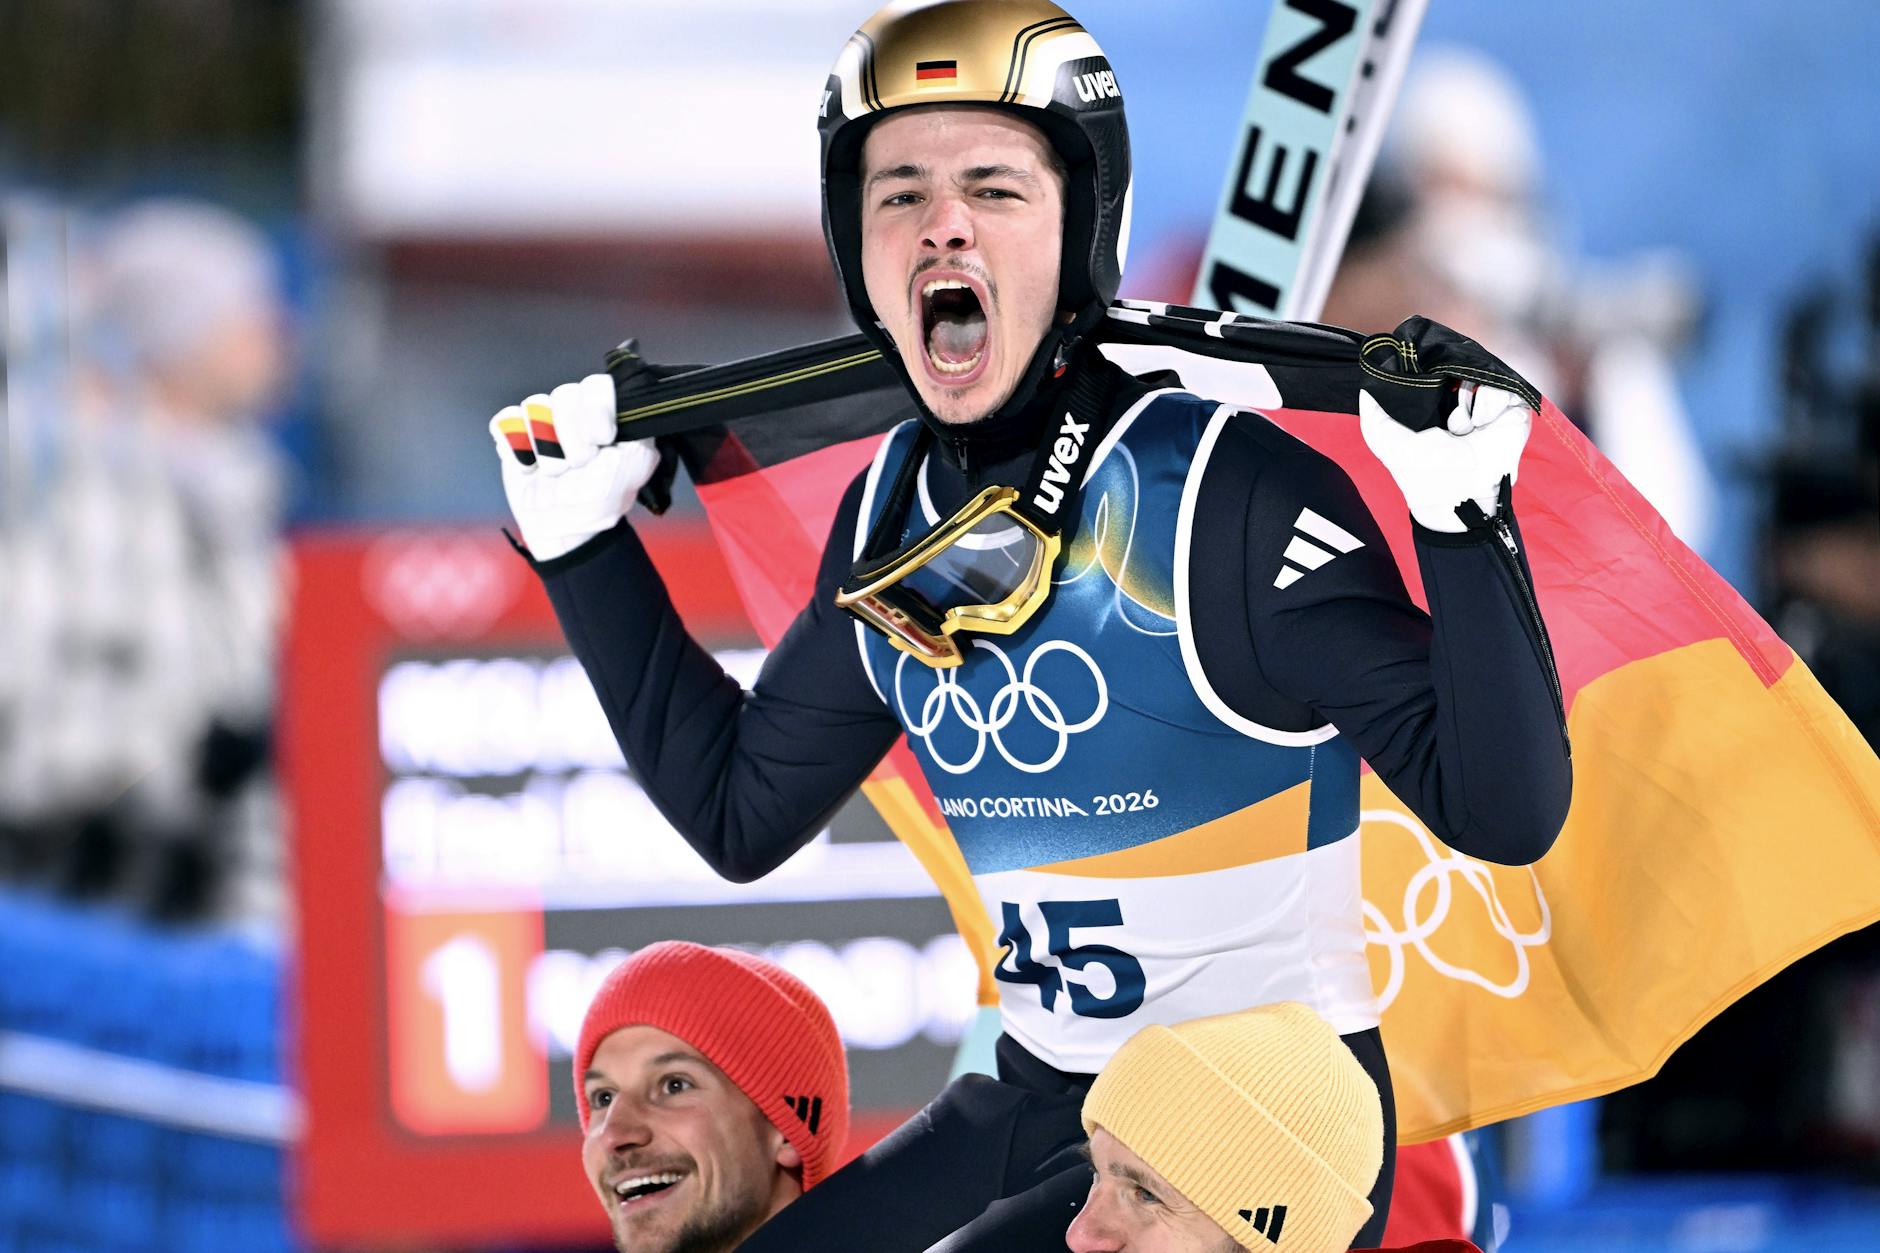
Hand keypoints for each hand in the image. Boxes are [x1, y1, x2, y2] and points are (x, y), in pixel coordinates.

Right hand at [490, 373, 659, 560]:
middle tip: (579, 466)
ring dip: (545, 447)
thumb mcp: (633, 470)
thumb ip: (635, 432)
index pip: (597, 385)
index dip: (596, 409)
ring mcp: (542, 421)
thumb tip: (627, 406)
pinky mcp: (513, 435)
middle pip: (564, 394)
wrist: (564, 532)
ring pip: (535, 406)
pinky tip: (528, 468)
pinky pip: (505, 421)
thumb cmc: (601, 501)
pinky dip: (515, 446)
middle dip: (571, 437)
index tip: (602, 439)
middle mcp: (574, 411)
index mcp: (605, 414)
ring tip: (555, 473)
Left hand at [1359, 382, 1533, 532]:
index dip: (1431, 369)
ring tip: (1460, 427)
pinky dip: (1488, 405)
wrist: (1457, 494)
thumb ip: (1374, 421)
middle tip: (1443, 405)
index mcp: (1440, 408)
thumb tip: (1365, 392)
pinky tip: (1479, 425)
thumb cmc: (1423, 475)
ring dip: (1466, 401)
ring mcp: (1490, 407)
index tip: (1424, 373)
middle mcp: (1466, 403)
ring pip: (1481, 374)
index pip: (1439, 371)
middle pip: (1462, 366)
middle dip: (1450, 379)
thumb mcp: (1388, 445)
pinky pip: (1502, 387)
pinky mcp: (1514, 411)